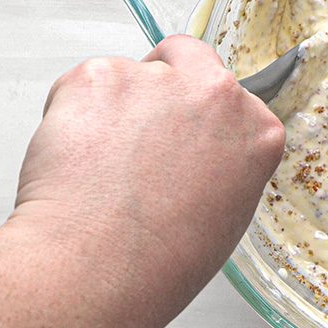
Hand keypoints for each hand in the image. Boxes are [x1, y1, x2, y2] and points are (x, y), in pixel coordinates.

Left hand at [11, 34, 284, 292]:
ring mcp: (158, 80)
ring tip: (98, 170)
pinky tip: (74, 161)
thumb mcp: (226, 216)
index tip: (180, 136)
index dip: (198, 115)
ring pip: (126, 76)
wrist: (98, 269)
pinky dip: (70, 115)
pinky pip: (81, 84)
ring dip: (110, 109)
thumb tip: (193, 155)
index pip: (230, 96)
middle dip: (159, 86)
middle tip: (133, 137)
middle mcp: (216, 95)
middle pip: (186, 59)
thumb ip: (220, 163)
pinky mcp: (99, 77)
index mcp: (256, 130)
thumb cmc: (158, 262)